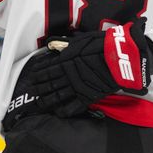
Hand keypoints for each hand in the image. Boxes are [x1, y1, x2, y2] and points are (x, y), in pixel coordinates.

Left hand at [29, 18, 152, 117]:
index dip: (37, 74)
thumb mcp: (80, 40)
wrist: (120, 57)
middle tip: (31, 90)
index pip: (46, 69)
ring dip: (46, 100)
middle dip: (38, 87)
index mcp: (65, 60)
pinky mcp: (88, 96)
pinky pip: (73, 107)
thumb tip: (50, 44)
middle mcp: (68, 75)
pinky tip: (57, 112)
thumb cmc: (101, 45)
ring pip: (57, 96)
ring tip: (39, 103)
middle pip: (48, 83)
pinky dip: (64, 111)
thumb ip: (64, 44)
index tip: (32, 76)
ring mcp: (77, 87)